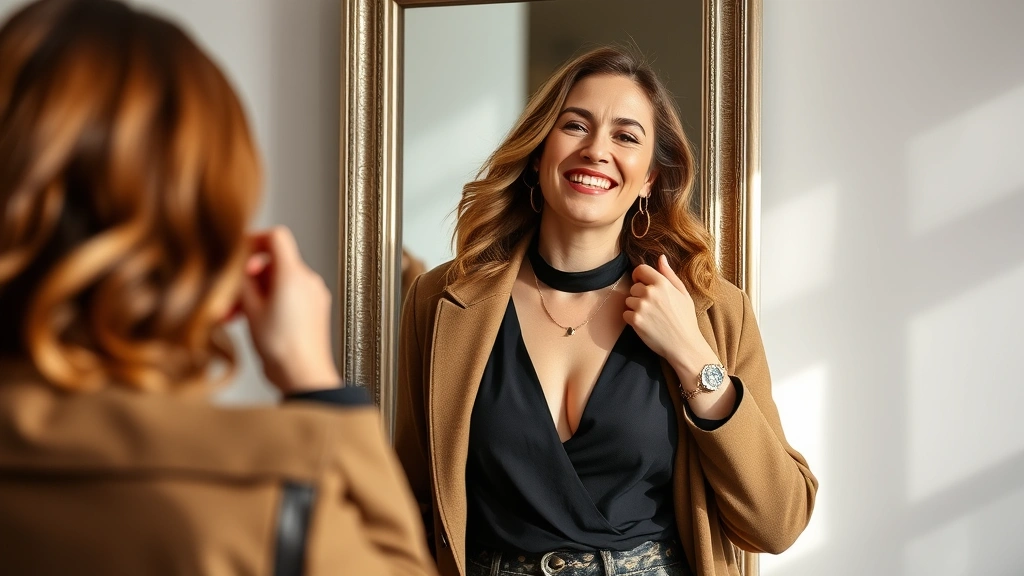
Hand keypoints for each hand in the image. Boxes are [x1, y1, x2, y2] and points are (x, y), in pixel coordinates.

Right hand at [238, 226, 340, 393]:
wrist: (303, 375)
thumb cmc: (281, 347)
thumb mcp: (251, 309)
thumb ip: (244, 282)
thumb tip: (239, 268)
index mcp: (294, 274)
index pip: (277, 237)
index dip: (254, 241)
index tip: (238, 254)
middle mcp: (308, 280)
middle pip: (274, 263)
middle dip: (248, 278)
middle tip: (230, 297)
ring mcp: (314, 295)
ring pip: (278, 282)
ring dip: (255, 294)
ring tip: (236, 315)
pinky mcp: (314, 309)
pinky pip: (289, 296)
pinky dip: (270, 302)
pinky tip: (253, 321)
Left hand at [624, 254, 720, 380]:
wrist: (684, 345)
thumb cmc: (685, 319)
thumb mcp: (683, 293)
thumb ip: (669, 274)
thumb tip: (661, 257)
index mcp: (662, 283)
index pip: (640, 269)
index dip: (639, 276)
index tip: (641, 283)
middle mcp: (650, 292)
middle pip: (633, 287)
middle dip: (639, 295)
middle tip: (652, 307)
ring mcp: (641, 306)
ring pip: (629, 301)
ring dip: (635, 307)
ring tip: (650, 317)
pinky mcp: (635, 320)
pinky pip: (625, 314)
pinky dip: (632, 319)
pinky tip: (645, 324)